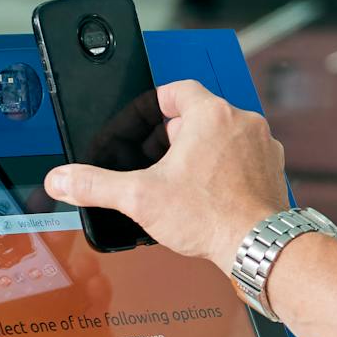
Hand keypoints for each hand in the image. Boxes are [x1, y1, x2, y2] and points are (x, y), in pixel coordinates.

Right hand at [45, 79, 288, 268]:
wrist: (256, 246)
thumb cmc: (212, 218)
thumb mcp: (141, 197)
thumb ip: (96, 185)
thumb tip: (64, 179)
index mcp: (212, 115)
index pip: (177, 89)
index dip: (154, 104)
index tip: (144, 120)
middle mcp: (243, 124)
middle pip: (199, 115)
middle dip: (173, 135)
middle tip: (156, 159)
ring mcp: (262, 146)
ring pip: (222, 136)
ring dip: (199, 151)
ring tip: (180, 178)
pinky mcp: (272, 170)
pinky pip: (242, 157)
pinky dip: (223, 168)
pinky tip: (207, 192)